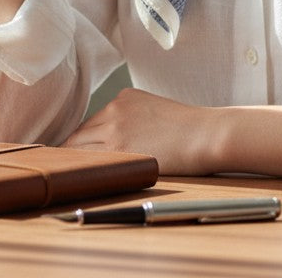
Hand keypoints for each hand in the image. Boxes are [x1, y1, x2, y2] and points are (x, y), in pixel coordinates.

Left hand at [62, 88, 218, 174]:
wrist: (206, 134)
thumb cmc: (187, 129)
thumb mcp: (153, 112)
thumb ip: (129, 121)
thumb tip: (107, 147)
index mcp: (124, 98)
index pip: (90, 124)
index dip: (85, 144)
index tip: (82, 159)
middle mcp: (115, 109)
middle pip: (78, 136)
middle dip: (75, 155)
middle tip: (76, 174)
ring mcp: (115, 129)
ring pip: (78, 150)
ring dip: (78, 165)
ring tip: (81, 182)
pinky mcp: (120, 149)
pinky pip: (92, 163)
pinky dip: (88, 173)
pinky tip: (89, 183)